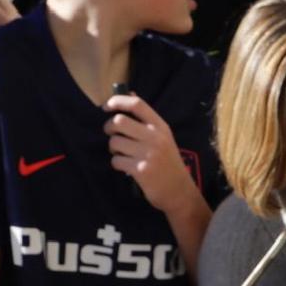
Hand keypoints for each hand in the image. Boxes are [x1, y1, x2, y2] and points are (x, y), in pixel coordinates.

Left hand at [103, 93, 198, 214]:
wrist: (179, 191)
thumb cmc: (168, 162)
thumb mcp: (163, 137)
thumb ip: (146, 119)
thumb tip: (129, 94)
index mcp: (161, 127)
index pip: (137, 105)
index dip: (118, 101)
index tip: (107, 106)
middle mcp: (155, 138)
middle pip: (119, 121)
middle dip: (109, 128)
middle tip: (112, 134)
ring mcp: (148, 154)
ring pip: (114, 142)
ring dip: (114, 149)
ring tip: (123, 154)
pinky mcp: (140, 170)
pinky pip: (116, 160)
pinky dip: (117, 164)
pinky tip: (127, 167)